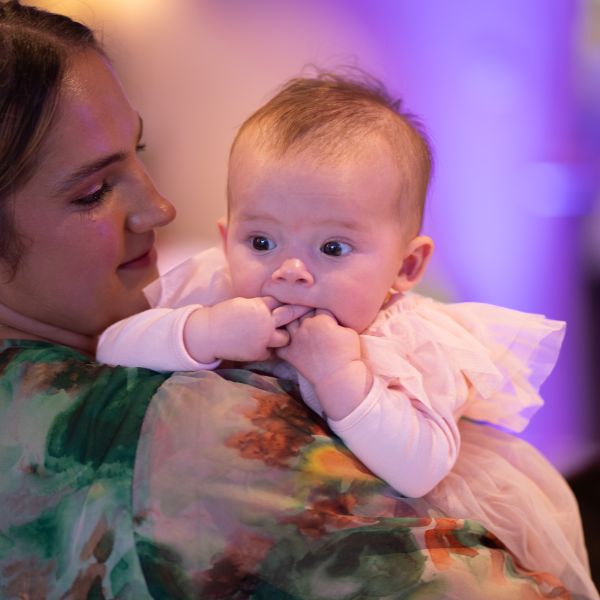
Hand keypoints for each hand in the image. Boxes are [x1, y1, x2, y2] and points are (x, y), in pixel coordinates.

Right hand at [184, 297, 309, 362]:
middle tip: (311, 308)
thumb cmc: (223, 315)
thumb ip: (259, 305)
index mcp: (260, 306)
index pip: (281, 300)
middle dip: (301, 311)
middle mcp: (265, 321)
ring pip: (285, 338)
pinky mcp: (258, 353)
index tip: (300, 298)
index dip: (289, 300)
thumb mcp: (243, 304)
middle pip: (290, 315)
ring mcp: (263, 339)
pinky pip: (270, 352)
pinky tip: (262, 346)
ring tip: (280, 335)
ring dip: (283, 336)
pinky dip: (268, 349)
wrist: (209, 334)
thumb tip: (273, 305)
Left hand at [276, 310, 372, 419]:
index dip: (318, 303)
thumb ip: (337, 321)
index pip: (317, 303)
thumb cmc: (348, 354)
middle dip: (301, 309)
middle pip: (300, 310)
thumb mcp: (349, 332)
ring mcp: (296, 339)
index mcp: (322, 318)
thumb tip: (330, 319)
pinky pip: (278, 344)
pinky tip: (281, 340)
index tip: (319, 306)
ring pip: (287, 322)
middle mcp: (306, 326)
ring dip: (289, 321)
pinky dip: (279, 341)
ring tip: (290, 321)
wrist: (338, 377)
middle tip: (302, 310)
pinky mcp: (290, 354)